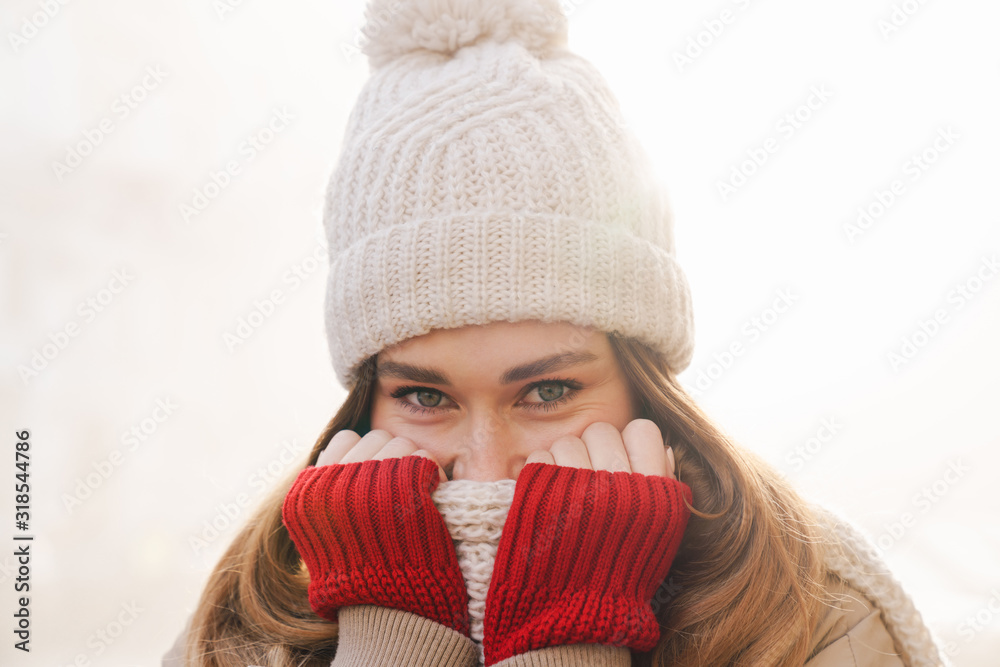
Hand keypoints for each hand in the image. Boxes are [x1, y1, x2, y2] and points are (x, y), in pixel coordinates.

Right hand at [282, 429, 468, 634]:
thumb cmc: (357, 574)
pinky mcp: (402, 489)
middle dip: (392, 456)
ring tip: (414, 492)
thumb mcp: (321, 531)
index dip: (365, 455)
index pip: (344, 440)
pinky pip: (423, 459)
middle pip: (376, 436)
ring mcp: (367, 483)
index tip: (375, 477)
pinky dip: (431, 474)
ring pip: (401, 443)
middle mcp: (333, 483)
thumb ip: (326, 491)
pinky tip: (429, 495)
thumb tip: (341, 454)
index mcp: (308, 491)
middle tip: (401, 484)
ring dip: (413, 463)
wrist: (384, 610)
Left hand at [483, 419, 690, 664]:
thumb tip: (661, 446)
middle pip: (601, 430)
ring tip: (566, 496)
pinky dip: (540, 474)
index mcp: (653, 493)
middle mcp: (618, 484)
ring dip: (564, 462)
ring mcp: (577, 485)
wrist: (572, 618)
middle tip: (589, 479)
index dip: (630, 443)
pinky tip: (546, 502)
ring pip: (568, 441)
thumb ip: (663, 488)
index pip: (643, 429)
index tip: (622, 464)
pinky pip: (539, 455)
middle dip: (593, 450)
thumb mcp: (658, 537)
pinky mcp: (538, 493)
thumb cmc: (619, 578)